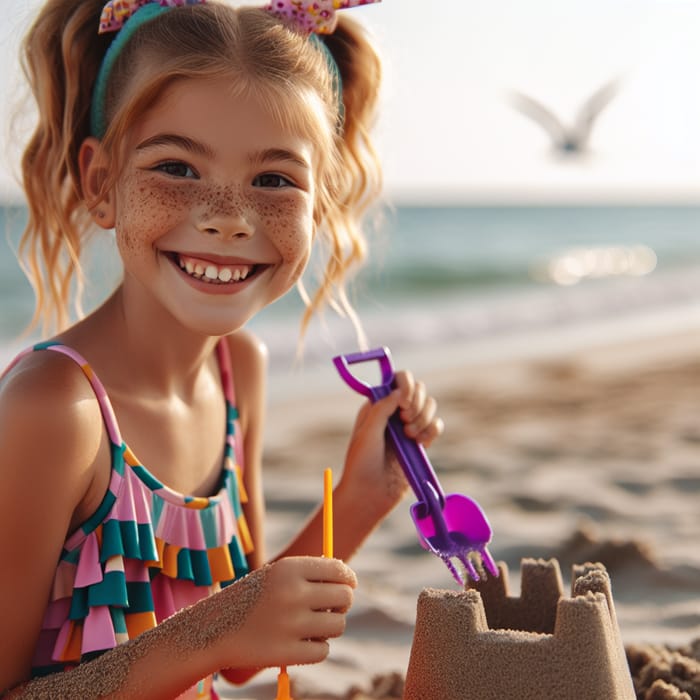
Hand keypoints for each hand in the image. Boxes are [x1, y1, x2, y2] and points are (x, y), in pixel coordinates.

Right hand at [205, 557, 355, 670]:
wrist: (213, 630)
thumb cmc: (252, 598)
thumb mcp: (276, 575)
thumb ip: (310, 575)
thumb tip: (348, 582)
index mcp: (290, 569)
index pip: (339, 571)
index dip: (348, 579)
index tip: (347, 586)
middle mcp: (293, 593)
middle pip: (344, 597)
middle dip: (342, 603)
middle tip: (330, 608)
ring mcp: (291, 624)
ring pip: (338, 626)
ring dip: (330, 627)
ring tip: (312, 625)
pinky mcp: (287, 653)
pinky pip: (323, 651)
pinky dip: (317, 648)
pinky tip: (301, 642)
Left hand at [341, 369, 443, 515]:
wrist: (370, 494)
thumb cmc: (361, 463)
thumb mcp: (367, 432)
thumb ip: (382, 409)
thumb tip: (400, 392)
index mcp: (377, 405)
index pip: (397, 380)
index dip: (406, 384)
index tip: (403, 402)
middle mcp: (393, 412)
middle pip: (418, 389)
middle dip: (416, 402)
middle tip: (404, 420)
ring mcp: (408, 427)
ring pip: (430, 406)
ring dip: (423, 418)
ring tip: (410, 436)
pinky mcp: (420, 443)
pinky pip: (436, 426)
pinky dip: (432, 430)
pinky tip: (420, 443)